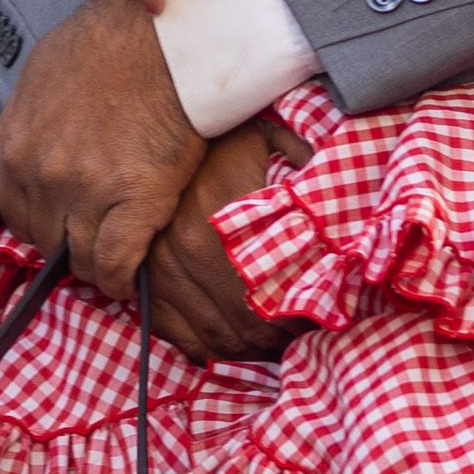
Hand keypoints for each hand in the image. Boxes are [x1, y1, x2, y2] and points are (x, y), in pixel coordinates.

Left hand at [0, 0, 206, 298]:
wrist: (165, 35)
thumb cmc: (114, 41)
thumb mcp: (46, 75)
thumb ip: (33, 122)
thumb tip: (36, 145)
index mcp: (18, 145)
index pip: (16, 216)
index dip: (45, 226)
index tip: (66, 227)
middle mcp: (43, 173)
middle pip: (47, 241)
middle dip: (71, 245)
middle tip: (97, 240)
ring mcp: (87, 191)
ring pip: (82, 261)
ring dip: (99, 264)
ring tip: (119, 258)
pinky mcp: (135, 201)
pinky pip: (117, 266)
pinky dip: (124, 278)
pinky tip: (134, 276)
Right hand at [139, 121, 308, 364]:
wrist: (147, 122)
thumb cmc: (212, 133)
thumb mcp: (265, 136)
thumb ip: (302, 164)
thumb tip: (335, 199)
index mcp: (217, 229)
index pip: (263, 302)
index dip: (292, 322)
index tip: (310, 323)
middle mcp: (182, 256)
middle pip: (239, 326)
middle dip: (272, 342)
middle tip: (294, 341)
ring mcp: (155, 273)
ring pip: (209, 338)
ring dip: (243, 352)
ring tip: (268, 348)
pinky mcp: (139, 282)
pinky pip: (172, 334)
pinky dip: (203, 348)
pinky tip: (228, 347)